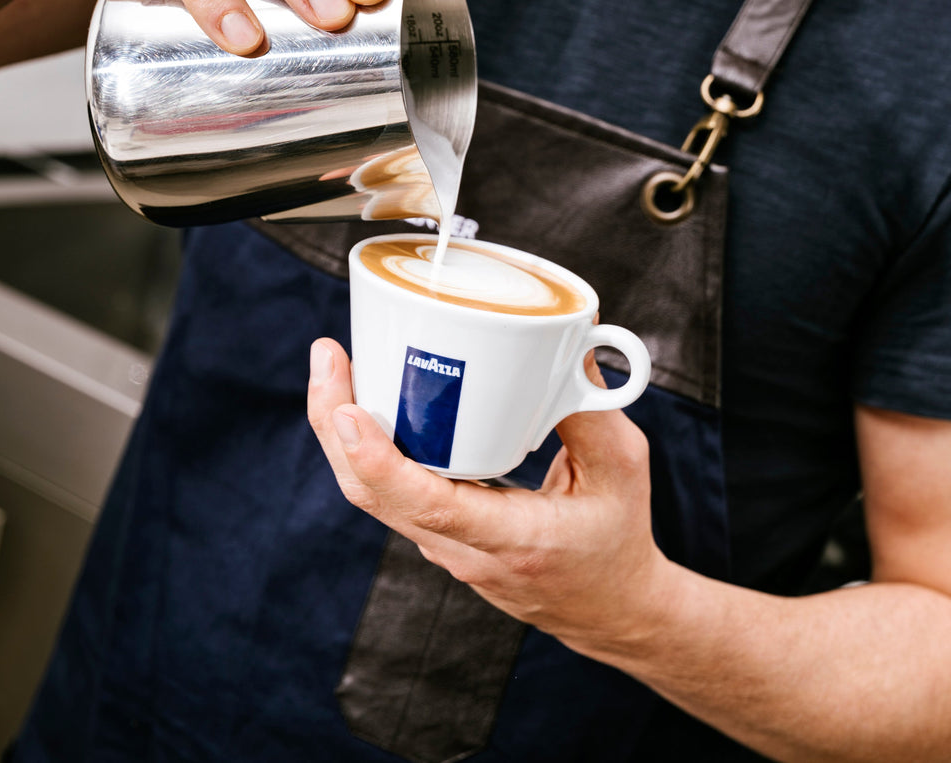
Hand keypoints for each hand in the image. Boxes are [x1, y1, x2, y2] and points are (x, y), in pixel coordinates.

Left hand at [306, 338, 679, 652]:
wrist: (609, 608)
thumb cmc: (618, 538)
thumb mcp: (623, 469)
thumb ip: (592, 409)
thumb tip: (570, 343)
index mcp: (513, 539)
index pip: (429, 505)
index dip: (379, 459)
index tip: (348, 411)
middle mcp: (465, 551)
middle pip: (373, 494)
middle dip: (335, 422)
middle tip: (327, 354)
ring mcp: (445, 549)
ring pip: (371, 495)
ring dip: (341, 433)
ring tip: (334, 365)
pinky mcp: (440, 538)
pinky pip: (388, 495)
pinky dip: (364, 447)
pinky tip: (363, 400)